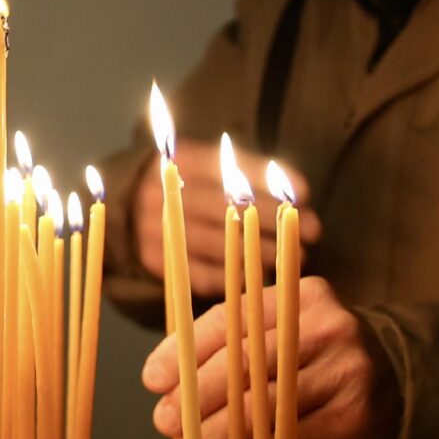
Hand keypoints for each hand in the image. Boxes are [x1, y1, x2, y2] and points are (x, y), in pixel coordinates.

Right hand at [127, 139, 322, 297]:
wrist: (122, 210)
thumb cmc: (185, 185)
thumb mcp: (205, 164)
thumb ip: (244, 171)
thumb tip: (298, 189)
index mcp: (180, 162)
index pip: (230, 167)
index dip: (269, 180)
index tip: (305, 193)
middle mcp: (164, 193)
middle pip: (227, 207)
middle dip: (274, 219)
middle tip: (315, 231)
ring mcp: (155, 228)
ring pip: (218, 243)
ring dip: (261, 252)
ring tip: (297, 257)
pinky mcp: (153, 260)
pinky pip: (200, 273)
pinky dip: (234, 276)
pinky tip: (263, 276)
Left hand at [139, 276, 400, 438]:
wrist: (393, 396)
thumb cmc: (314, 365)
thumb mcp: (280, 341)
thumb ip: (230, 354)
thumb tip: (169, 391)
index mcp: (299, 295)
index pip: (232, 317)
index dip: (184, 350)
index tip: (152, 379)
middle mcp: (327, 325)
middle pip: (245, 360)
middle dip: (195, 395)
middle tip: (163, 422)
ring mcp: (346, 370)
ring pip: (264, 405)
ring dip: (217, 433)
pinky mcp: (354, 417)